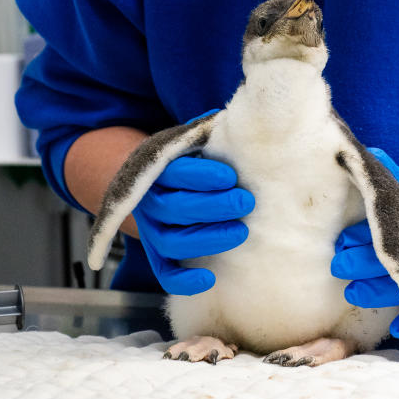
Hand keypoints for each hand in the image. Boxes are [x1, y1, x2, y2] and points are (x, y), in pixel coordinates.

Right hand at [134, 119, 254, 294]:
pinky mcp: (157, 255)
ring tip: (241, 232)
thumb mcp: (194, 139)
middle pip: (175, 208)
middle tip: (247, 203)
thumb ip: (209, 131)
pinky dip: (184, 281)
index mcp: (158, 170)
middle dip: (213, 207)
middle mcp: (151, 201)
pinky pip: (164, 273)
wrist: (156, 185)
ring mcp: (152, 230)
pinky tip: (210, 278)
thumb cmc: (190, 159)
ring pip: (171, 241)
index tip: (232, 175)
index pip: (176, 173)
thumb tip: (238, 118)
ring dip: (206, 239)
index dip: (203, 175)